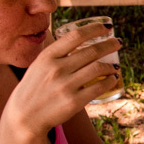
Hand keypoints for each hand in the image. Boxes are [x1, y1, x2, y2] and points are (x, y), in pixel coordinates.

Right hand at [4, 23, 121, 136]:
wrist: (24, 116)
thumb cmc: (35, 88)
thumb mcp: (39, 66)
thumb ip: (56, 55)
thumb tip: (80, 42)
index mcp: (47, 56)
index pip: (75, 36)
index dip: (94, 29)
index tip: (107, 27)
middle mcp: (56, 68)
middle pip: (91, 51)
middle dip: (109, 45)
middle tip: (119, 43)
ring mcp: (66, 85)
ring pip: (98, 68)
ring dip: (111, 66)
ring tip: (115, 66)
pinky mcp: (74, 101)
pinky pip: (99, 87)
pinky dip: (110, 81)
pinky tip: (113, 79)